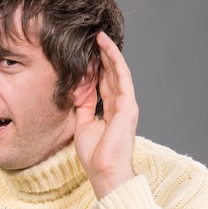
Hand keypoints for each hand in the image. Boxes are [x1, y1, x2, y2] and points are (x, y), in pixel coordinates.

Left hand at [74, 32, 138, 199]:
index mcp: (113, 113)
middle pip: (112, 76)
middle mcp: (122, 106)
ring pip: (118, 72)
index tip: (87, 54)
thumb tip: (79, 91)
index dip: (97, 69)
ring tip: (99, 37)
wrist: (105, 171)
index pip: (105, 85)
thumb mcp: (84, 126)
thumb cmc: (95, 156)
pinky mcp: (128, 105)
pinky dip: (114, 60)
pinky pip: (121, 76)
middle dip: (103, 56)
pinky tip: (106, 47)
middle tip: (93, 39)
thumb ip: (84, 107)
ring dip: (109, 53)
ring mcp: (127, 104)